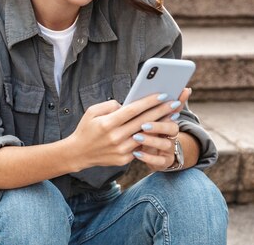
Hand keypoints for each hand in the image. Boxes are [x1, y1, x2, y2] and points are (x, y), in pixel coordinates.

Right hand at [67, 90, 188, 171]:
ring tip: (173, 116)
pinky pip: (140, 147)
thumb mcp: (92, 112)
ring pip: (145, 136)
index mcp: (107, 123)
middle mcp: (115, 137)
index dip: (148, 102)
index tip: (162, 94)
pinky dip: (151, 138)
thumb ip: (110, 105)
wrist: (78, 153)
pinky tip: (161, 131)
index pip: (132, 110)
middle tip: (175, 103)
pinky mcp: (124, 159)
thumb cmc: (86, 128)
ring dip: (161, 125)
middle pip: (143, 122)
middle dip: (161, 111)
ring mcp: (120, 150)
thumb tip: (128, 104)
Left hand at [131, 88, 191, 171]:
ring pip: (165, 144)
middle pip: (172, 127)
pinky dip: (148, 156)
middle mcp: (170, 134)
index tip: (163, 98)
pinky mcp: (163, 162)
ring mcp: (168, 149)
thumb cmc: (142, 131)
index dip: (172, 103)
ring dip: (151, 140)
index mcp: (166, 120)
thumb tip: (145, 93)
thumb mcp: (143, 117)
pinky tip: (136, 152)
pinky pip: (159, 161)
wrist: (149, 156)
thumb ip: (143, 106)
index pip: (173, 109)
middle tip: (144, 123)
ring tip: (136, 136)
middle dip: (159, 124)